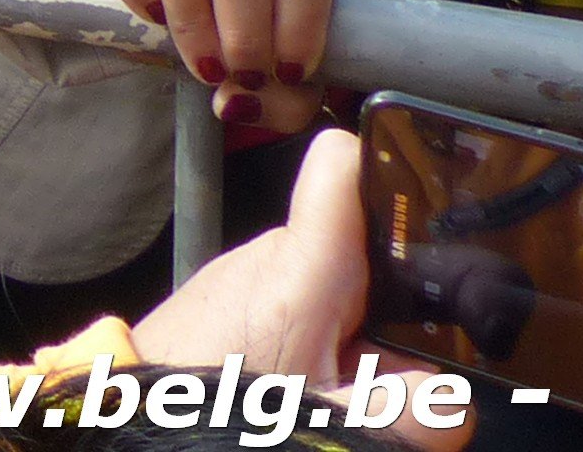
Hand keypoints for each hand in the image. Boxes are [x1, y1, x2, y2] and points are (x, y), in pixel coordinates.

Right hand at [70, 0, 331, 131]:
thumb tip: (240, 103)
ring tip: (200, 65)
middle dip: (245, 36)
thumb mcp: (263, 55)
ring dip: (192, 24)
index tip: (287, 74)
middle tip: (239, 77)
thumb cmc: (218, 20)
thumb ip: (280, 99)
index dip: (302, 27)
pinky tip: (150, 17)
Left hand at [131, 129, 468, 448]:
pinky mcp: (228, 301)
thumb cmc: (207, 408)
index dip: (392, 161)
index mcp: (301, 266)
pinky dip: (314, 340)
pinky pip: (293, 305)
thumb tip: (455, 399)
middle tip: (399, 367)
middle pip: (359, 248)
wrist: (127, 420)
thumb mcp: (324, 420)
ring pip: (328, 286)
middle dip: (395, 300)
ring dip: (352, 329)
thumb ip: (402, 410)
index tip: (437, 186)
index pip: (344, 165)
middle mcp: (271, 256)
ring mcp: (246, 277)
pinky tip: (307, 385)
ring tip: (344, 388)